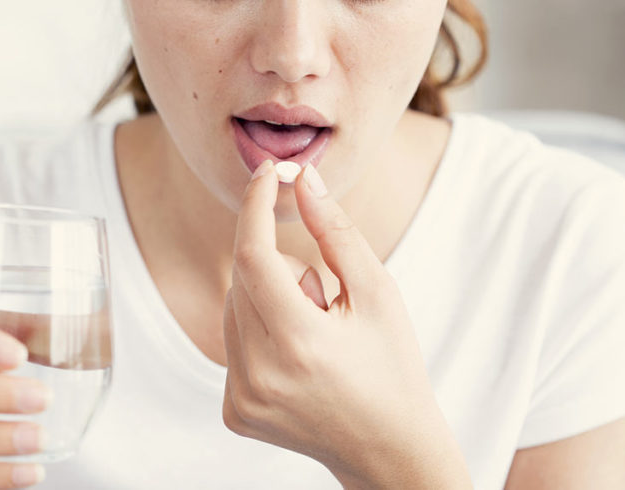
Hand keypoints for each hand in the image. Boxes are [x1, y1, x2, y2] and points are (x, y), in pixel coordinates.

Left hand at [222, 160, 470, 488]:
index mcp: (300, 343)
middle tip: (323, 301)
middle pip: (242, 279)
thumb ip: (336, 233)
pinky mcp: (233, 412)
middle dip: (278, 268)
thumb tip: (302, 179)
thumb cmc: (392, 366)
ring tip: (315, 337)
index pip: (252, 255)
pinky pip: (231, 345)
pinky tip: (298, 363)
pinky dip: (258, 335)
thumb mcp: (378, 293)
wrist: (389, 450)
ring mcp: (242, 398)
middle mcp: (260, 374)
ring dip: (267, 302)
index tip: (267, 174)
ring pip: (233, 309)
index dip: (255, 206)